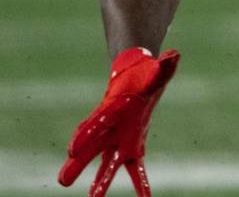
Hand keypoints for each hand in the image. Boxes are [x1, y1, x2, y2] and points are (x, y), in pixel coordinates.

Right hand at [58, 47, 179, 196]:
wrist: (136, 79)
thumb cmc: (145, 75)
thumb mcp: (156, 71)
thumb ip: (164, 67)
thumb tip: (175, 55)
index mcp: (115, 108)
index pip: (98, 122)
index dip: (86, 135)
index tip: (72, 150)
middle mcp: (112, 128)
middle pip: (92, 148)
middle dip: (79, 163)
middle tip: (63, 181)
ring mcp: (119, 140)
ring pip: (106, 164)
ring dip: (99, 181)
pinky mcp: (130, 149)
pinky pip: (135, 170)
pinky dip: (140, 183)